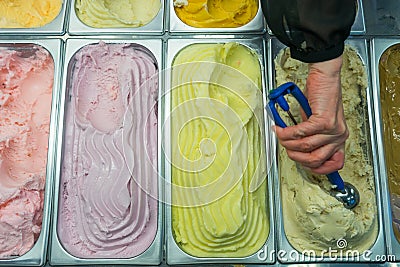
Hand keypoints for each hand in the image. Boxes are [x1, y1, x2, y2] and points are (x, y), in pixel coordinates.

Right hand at [274, 55, 348, 173]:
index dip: (317, 169)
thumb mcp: (317, 121)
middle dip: (294, 155)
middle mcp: (339, 136)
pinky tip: (281, 128)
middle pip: (314, 159)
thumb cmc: (321, 95)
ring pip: (304, 146)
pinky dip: (287, 132)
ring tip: (280, 134)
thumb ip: (311, 136)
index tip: (302, 163)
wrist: (325, 76)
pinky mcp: (324, 121)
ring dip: (287, 142)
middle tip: (285, 145)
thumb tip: (295, 147)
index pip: (335, 164)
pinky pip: (300, 133)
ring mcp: (333, 130)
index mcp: (339, 138)